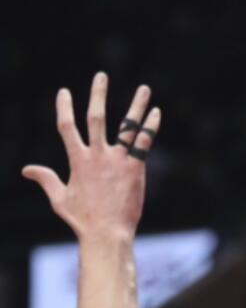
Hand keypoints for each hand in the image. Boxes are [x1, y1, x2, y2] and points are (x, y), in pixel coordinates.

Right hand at [23, 73, 160, 237]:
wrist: (106, 232)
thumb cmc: (82, 218)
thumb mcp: (59, 197)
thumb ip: (46, 179)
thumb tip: (26, 169)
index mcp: (77, 160)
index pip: (67, 128)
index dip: (64, 108)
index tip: (64, 91)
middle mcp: (97, 155)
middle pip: (97, 118)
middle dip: (98, 95)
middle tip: (101, 75)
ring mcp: (118, 160)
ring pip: (128, 126)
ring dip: (136, 106)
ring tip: (145, 88)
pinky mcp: (135, 168)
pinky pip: (144, 142)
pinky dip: (150, 127)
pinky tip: (157, 113)